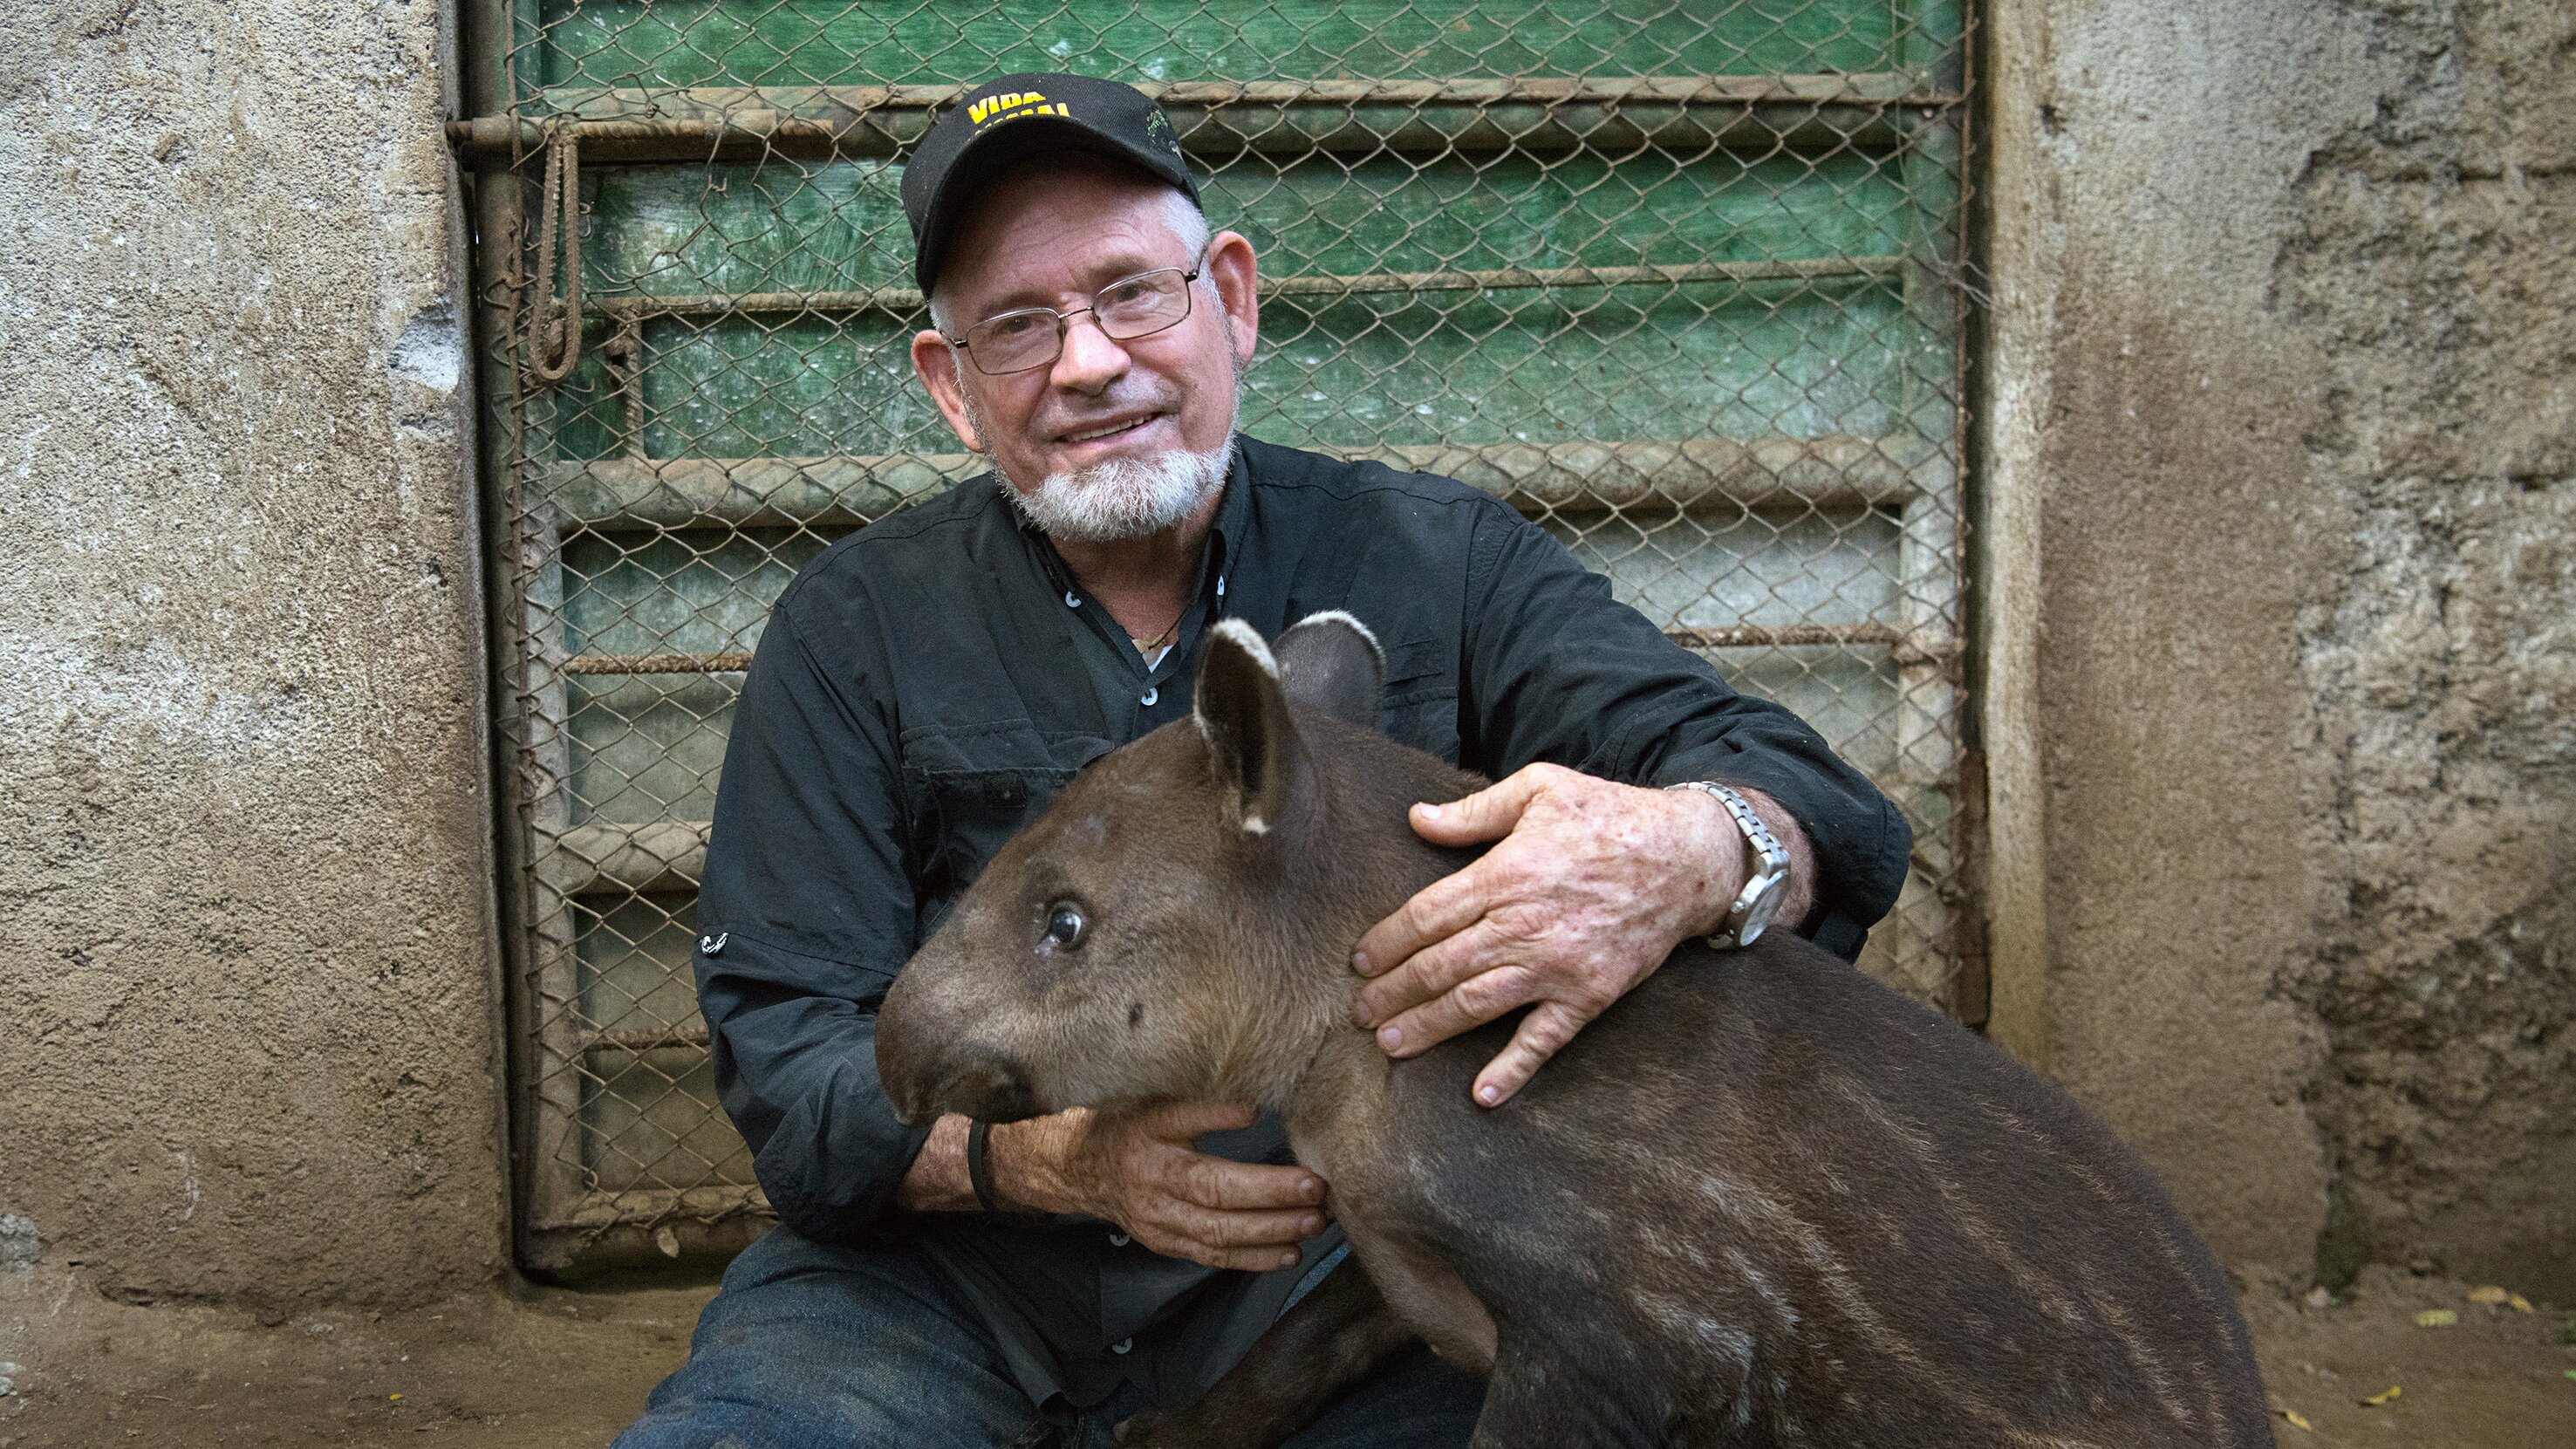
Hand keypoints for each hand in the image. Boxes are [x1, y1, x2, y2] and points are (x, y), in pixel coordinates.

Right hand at [991, 1102, 1328, 1271]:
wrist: (1077, 1169)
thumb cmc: (1126, 1123)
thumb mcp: (1153, 1095)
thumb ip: (1198, 1098)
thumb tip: (1253, 1099)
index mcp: (1145, 1130)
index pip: (1180, 1119)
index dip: (1216, 1116)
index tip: (1257, 1111)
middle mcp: (1150, 1176)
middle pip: (1211, 1189)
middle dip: (1268, 1193)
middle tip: (1315, 1189)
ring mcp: (1156, 1217)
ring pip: (1216, 1231)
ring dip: (1270, 1230)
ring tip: (1314, 1222)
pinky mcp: (1164, 1242)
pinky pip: (1212, 1255)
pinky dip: (1253, 1257)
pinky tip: (1289, 1252)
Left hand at [1350, 764, 1790, 1107]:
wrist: (1688, 857)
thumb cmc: (1610, 815)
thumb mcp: (1540, 788)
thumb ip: (1475, 810)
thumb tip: (1418, 818)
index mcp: (1506, 872)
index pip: (1427, 915)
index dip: (1387, 941)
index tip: (1359, 960)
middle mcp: (1524, 924)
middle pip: (1442, 965)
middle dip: (1394, 991)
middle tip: (1360, 1012)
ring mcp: (1557, 965)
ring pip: (1477, 1003)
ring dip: (1430, 1027)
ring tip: (1390, 1044)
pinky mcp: (1589, 994)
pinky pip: (1545, 1039)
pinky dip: (1513, 1068)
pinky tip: (1483, 1094)